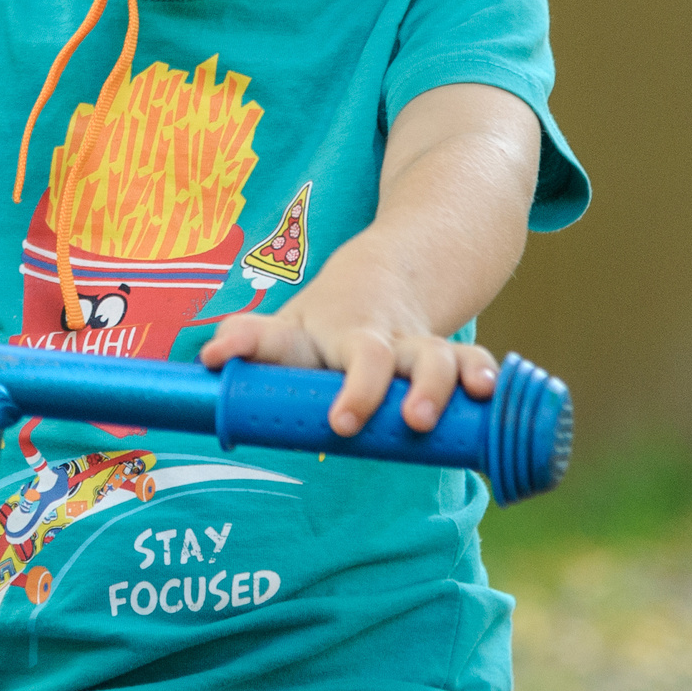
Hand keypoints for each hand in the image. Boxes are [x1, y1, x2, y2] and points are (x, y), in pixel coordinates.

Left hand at [200, 299, 498, 438]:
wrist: (399, 268)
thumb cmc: (330, 319)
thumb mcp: (287, 329)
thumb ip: (251, 343)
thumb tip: (205, 362)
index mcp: (313, 335)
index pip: (274, 338)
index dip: (246, 343)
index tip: (219, 357)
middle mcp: (364, 338)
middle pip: (366, 355)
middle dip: (360, 387)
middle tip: (344, 422)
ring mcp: (410, 345)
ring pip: (428, 357)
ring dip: (429, 386)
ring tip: (419, 420)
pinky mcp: (450, 354)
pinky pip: (471, 361)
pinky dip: (481, 374)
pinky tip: (486, 393)